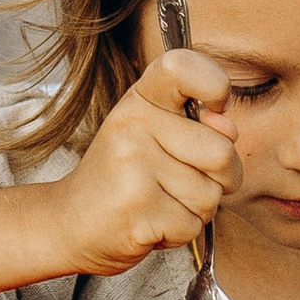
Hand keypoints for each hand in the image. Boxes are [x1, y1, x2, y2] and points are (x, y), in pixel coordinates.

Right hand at [50, 52, 241, 278]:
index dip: (214, 84)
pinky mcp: (137, 208)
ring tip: (159, 203)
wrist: (71, 224)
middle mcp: (133, 124)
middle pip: (221, 151)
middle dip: (219, 179)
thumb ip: (201, 128)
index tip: (214, 109)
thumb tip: (229, 129)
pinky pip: (193, 225)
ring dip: (195, 210)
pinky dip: (179, 233)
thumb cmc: (125, 179)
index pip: (182, 66)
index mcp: (139, 100)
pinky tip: (151, 223)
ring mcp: (132, 165)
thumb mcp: (157, 137)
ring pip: (210, 195)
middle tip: (177, 182)